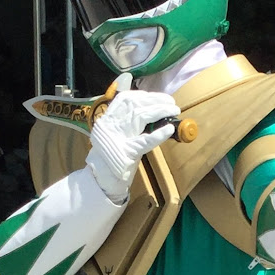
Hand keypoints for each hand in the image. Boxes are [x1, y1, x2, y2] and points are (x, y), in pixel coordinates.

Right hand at [86, 79, 180, 201]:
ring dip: (161, 111)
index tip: (156, 96)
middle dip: (155, 101)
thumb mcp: (114, 134)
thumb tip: (149, 108)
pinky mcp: (127, 152)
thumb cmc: (111, 156)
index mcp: (107, 119)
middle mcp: (111, 125)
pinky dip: (159, 134)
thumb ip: (126, 122)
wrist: (101, 179)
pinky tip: (169, 129)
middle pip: (135, 105)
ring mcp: (118, 138)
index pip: (124, 99)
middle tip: (171, 103)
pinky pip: (146, 141)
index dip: (142, 96)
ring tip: (174, 111)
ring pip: (141, 117)